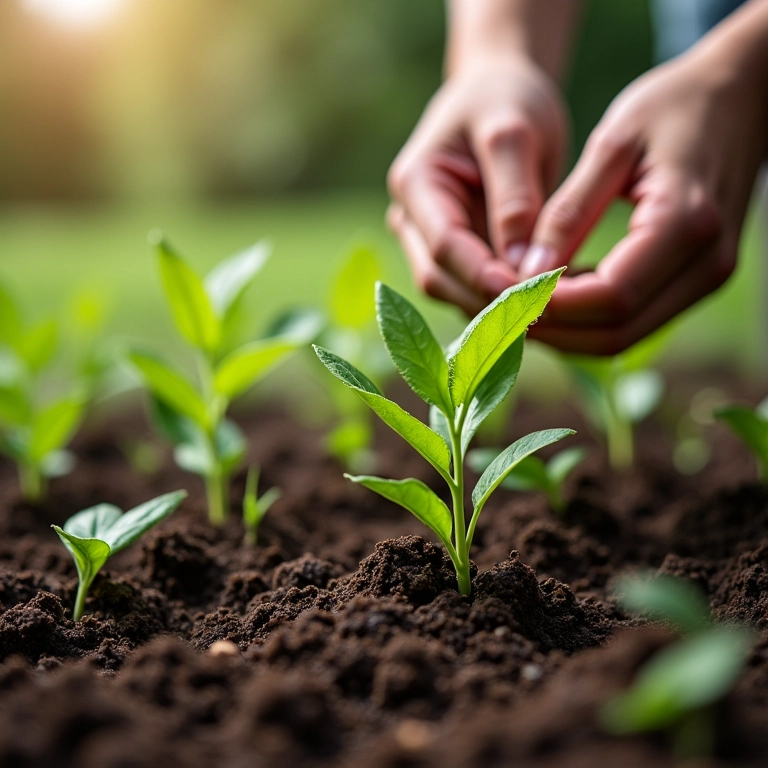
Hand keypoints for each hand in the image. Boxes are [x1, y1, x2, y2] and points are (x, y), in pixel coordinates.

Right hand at [387, 56, 566, 314]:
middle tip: (548, 314)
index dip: (482, 274)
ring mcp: (430, 240)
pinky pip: (475, 289)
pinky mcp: (456, 253)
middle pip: (441, 278)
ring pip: (456, 292)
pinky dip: (506, 301)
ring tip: (552, 314)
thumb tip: (522, 265)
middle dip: (489, 300)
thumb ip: (516, 197)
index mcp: (415, 183)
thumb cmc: (506, 100)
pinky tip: (546, 305)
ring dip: (497, 309)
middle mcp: (412, 219)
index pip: (443, 245)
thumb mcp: (515, 133)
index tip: (529, 293)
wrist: (498, 93)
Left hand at [518, 42, 767, 354]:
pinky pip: (635, 318)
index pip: (610, 296)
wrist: (742, 95)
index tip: (502, 296)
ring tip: (518, 306)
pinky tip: (553, 294)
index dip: (552, 307)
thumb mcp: (612, 144)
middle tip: (500, 313)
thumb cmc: (675, 105)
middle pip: (616, 332)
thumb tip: (526, 273)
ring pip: (624, 335)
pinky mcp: (697, 278)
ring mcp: (707, 276)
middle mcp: (706, 263)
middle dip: (553, 332)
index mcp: (686, 223)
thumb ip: (568, 212)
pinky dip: (589, 318)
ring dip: (567, 332)